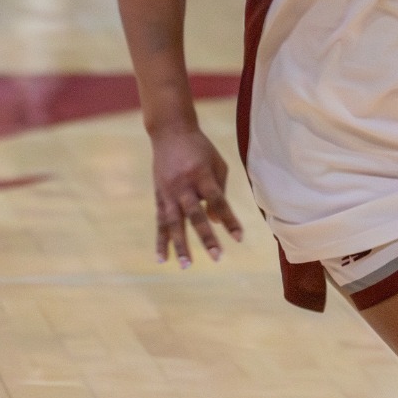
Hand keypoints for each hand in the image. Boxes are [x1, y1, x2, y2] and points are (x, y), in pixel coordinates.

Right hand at [150, 124, 244, 266]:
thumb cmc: (200, 148)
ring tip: (186, 265)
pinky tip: (162, 258)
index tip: (239, 238)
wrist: (170, 132)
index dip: (229, 220)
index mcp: (202, 175)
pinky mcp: (158, 196)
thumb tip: (216, 222)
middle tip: (217, 257)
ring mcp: (168, 192)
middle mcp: (184, 185)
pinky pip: (159, 222)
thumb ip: (219, 192)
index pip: (218, 201)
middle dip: (206, 237)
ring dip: (180, 245)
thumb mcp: (217, 164)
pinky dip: (161, 241)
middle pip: (195, 215)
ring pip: (174, 222)